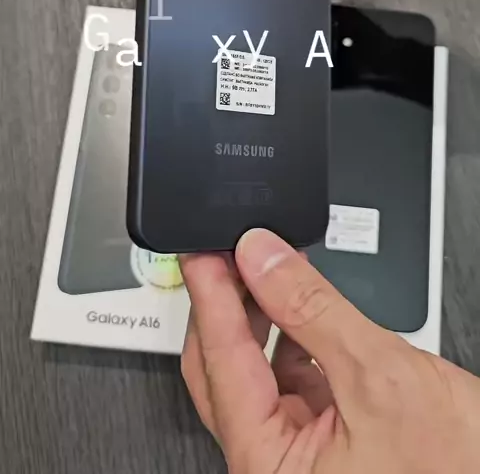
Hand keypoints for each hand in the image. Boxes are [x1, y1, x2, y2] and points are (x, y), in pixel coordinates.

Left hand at [181, 229, 479, 473]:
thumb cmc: (455, 468)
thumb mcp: (378, 372)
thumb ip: (311, 308)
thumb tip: (261, 258)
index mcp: (271, 467)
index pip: (221, 362)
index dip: (209, 296)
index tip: (201, 251)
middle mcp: (274, 467)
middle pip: (222, 371)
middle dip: (224, 306)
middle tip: (226, 253)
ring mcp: (299, 455)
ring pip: (254, 372)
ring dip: (257, 317)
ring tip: (261, 267)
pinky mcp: (325, 439)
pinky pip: (289, 378)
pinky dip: (289, 336)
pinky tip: (294, 304)